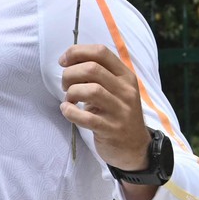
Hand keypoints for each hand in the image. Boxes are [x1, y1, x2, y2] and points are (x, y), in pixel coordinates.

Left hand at [59, 43, 148, 169]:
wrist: (135, 147)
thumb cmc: (116, 113)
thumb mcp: (115, 89)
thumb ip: (98, 74)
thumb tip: (68, 61)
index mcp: (125, 76)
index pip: (101, 52)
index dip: (76, 52)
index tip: (63, 62)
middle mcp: (126, 91)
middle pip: (92, 69)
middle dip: (69, 74)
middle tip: (65, 85)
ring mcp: (120, 111)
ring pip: (90, 90)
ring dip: (71, 92)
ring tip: (69, 99)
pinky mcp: (111, 129)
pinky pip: (85, 117)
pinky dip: (70, 111)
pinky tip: (67, 110)